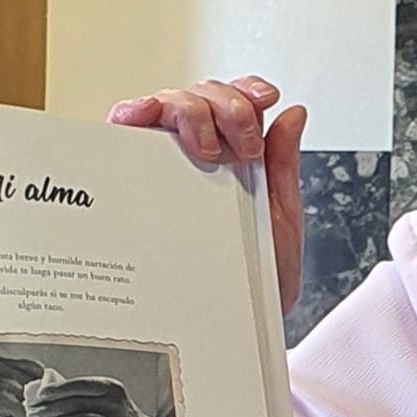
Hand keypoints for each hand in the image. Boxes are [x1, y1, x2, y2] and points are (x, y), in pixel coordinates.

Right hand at [0, 354, 45, 416]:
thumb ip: (17, 380)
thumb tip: (46, 384)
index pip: (36, 368)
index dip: (36, 384)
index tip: (24, 396)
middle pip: (36, 386)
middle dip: (28, 400)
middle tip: (7, 407)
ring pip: (30, 400)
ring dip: (21, 410)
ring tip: (1, 412)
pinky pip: (24, 413)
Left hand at [24, 374, 179, 416]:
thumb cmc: (111, 412)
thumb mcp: (101, 395)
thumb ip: (76, 391)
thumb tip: (40, 389)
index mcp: (110, 386)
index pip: (80, 385)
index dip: (57, 390)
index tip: (39, 396)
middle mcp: (116, 402)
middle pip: (79, 403)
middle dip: (52, 408)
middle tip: (33, 414)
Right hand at [108, 74, 307, 318]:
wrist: (236, 325)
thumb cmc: (256, 279)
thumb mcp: (279, 218)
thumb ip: (284, 166)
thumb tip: (293, 115)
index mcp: (235, 158)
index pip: (235, 103)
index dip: (246, 90)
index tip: (265, 100)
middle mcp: (198, 155)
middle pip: (200, 95)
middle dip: (225, 105)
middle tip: (243, 148)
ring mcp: (165, 165)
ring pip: (166, 104)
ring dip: (188, 110)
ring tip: (206, 149)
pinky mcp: (132, 180)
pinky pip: (123, 132)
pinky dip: (132, 113)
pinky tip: (145, 122)